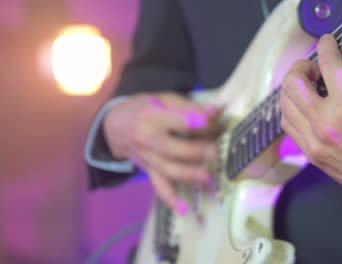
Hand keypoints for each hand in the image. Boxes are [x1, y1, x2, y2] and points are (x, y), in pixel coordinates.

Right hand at [103, 92, 220, 214]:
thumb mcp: (163, 99)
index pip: (175, 119)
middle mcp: (146, 138)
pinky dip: (170, 199)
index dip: (194, 120)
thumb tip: (216, 112)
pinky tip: (183, 209)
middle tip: (214, 152)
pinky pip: (159, 186)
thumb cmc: (144, 108)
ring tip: (207, 176)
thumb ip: (189, 107)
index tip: (212, 120)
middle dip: (194, 151)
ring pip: (167, 169)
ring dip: (188, 174)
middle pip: (170, 148)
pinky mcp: (148, 171)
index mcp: (151, 115)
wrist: (114, 125)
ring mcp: (147, 157)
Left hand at [279, 34, 341, 214]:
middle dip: (301, 67)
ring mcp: (314, 142)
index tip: (328, 42)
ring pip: (284, 103)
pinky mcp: (310, 154)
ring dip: (294, 88)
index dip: (326, 47)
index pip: (327, 66)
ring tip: (311, 86)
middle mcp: (325, 125)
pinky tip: (307, 106)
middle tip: (316, 68)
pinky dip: (292, 109)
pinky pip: (287, 124)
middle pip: (292, 83)